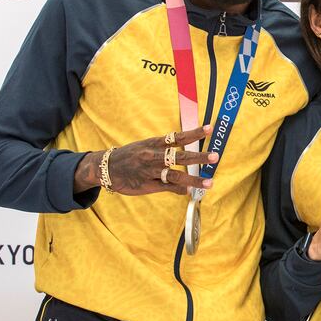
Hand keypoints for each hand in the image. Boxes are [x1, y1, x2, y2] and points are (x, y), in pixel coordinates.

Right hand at [74, 125, 217, 195]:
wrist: (106, 168)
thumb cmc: (130, 156)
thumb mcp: (146, 146)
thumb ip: (165, 147)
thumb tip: (187, 147)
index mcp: (154, 144)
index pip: (177, 136)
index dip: (194, 133)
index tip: (209, 128)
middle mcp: (153, 156)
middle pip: (179, 156)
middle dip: (198, 157)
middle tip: (215, 157)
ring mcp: (150, 172)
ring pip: (175, 175)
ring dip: (194, 179)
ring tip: (209, 183)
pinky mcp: (147, 185)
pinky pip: (167, 187)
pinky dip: (180, 189)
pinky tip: (191, 192)